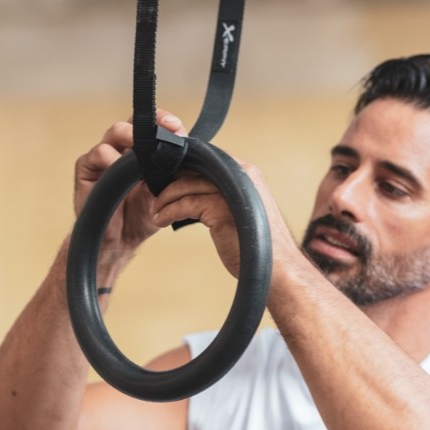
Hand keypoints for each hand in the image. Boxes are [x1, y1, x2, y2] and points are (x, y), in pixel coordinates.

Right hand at [74, 110, 186, 265]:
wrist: (119, 240)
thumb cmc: (141, 215)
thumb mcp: (164, 192)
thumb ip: (172, 171)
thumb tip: (186, 153)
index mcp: (142, 150)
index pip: (153, 126)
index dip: (164, 121)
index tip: (176, 127)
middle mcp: (122, 148)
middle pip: (134, 122)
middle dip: (150, 123)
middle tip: (163, 131)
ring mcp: (104, 156)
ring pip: (116, 131)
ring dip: (131, 136)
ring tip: (142, 148)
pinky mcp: (87, 168)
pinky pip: (98, 153)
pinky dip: (110, 157)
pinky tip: (120, 166)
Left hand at [151, 158, 296, 277]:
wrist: (275, 269)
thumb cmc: (258, 245)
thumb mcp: (242, 211)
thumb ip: (224, 195)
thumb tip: (196, 192)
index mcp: (246, 173)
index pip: (207, 160)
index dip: (184, 168)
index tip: (166, 179)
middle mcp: (240, 175)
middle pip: (193, 168)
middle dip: (170, 179)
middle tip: (154, 193)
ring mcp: (230, 190)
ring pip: (185, 185)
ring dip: (165, 199)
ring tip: (155, 212)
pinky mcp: (220, 208)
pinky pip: (185, 203)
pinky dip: (168, 212)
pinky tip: (160, 221)